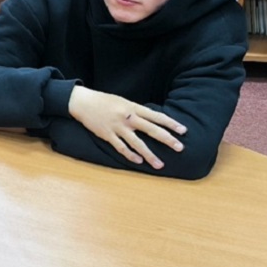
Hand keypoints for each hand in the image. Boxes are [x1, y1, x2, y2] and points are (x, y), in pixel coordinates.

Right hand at [67, 86, 185, 169]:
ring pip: (137, 143)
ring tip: (160, 164)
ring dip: (150, 155)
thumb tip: (151, 120)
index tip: (183, 131)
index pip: (156, 116)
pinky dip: (130, 155)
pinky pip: (120, 147)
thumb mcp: (123, 102)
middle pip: (151, 130)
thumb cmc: (104, 101)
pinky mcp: (107, 135)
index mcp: (133, 107)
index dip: (171, 123)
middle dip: (167, 139)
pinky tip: (138, 161)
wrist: (83, 102)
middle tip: (180, 148)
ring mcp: (117, 127)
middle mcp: (127, 117)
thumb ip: (136, 111)